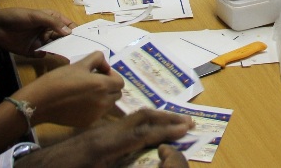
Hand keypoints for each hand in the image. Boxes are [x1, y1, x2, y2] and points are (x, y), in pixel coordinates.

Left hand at [0, 7, 73, 56]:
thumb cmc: (17, 16)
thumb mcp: (36, 16)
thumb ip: (53, 23)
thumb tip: (70, 32)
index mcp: (50, 18)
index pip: (67, 24)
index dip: (75, 30)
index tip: (85, 38)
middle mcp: (47, 30)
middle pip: (62, 37)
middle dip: (69, 42)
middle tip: (78, 49)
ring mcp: (40, 41)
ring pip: (54, 46)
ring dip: (59, 50)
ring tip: (68, 55)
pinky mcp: (31, 51)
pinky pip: (42, 55)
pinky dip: (45, 55)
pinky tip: (46, 55)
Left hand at [15, 109, 193, 167]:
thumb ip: (117, 164)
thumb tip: (139, 158)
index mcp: (104, 146)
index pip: (142, 134)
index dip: (166, 131)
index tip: (186, 129)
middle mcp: (103, 134)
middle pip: (140, 118)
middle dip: (166, 118)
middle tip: (188, 120)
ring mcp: (97, 132)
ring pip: (130, 118)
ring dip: (155, 118)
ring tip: (173, 121)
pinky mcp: (93, 136)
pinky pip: (121, 123)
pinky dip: (141, 123)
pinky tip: (146, 128)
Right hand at [16, 51, 123, 127]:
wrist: (40, 102)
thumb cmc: (59, 80)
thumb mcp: (79, 64)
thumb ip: (97, 59)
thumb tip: (106, 66)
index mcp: (102, 85)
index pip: (120, 82)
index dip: (112, 76)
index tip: (100, 73)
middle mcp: (103, 102)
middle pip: (117, 94)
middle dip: (109, 87)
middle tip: (94, 82)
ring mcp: (96, 114)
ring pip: (108, 105)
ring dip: (103, 97)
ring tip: (86, 92)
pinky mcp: (87, 123)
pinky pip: (98, 114)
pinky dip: (94, 108)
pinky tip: (79, 103)